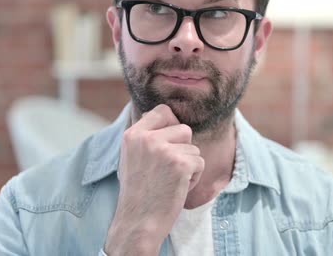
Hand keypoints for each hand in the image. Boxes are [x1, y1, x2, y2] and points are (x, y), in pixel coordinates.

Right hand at [104, 104, 204, 255]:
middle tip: (170, 169)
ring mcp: (164, 150)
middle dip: (184, 148)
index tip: (171, 141)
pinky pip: (200, 162)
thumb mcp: (132, 157)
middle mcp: (147, 139)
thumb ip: (146, 137)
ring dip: (189, 165)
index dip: (172, 123)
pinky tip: (178, 188)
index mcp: (132, 135)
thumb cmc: (138, 192)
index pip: (162, 111)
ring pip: (194, 148)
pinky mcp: (180, 163)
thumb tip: (168, 116)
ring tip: (171, 181)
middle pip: (184, 129)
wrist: (138, 222)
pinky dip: (194, 177)